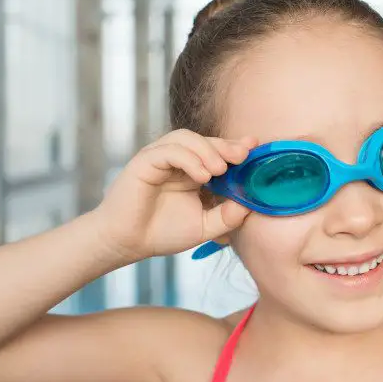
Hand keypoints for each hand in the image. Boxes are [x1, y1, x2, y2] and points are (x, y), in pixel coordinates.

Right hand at [92, 130, 257, 263]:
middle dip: (226, 145)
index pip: (216, 151)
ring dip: (207, 150)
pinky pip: (170, 150)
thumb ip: (227, 216)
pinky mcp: (145, 161)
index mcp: (192, 171)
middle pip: (205, 140)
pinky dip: (189, 158)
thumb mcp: (204, 226)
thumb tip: (250, 204)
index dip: (235, 147)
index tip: (255, 148)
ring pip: (187, 138)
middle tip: (243, 155)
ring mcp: (160, 158)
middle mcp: (177, 161)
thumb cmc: (162, 233)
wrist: (127, 243)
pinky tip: (202, 175)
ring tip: (220, 170)